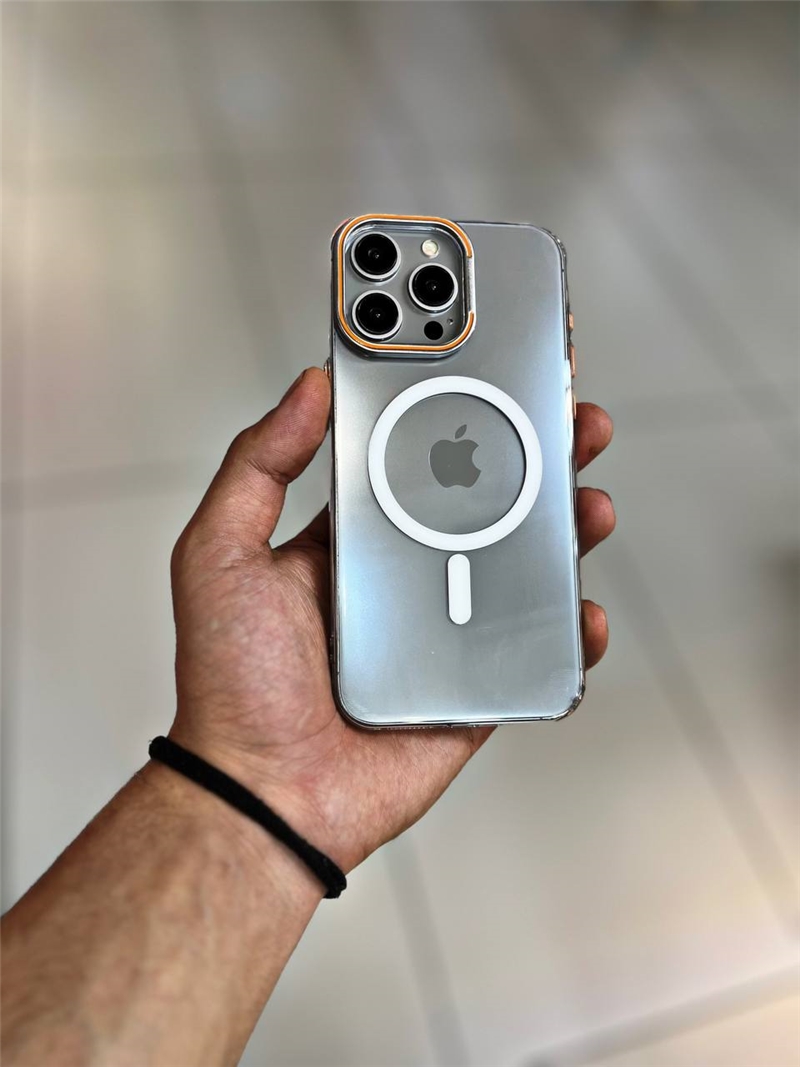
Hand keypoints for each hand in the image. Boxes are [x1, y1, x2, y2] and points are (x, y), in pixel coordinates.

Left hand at [168, 368, 614, 874]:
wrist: (264, 792)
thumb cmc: (232, 680)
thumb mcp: (220, 552)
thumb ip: (258, 465)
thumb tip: (310, 386)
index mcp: (352, 540)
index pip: (417, 461)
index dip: (460, 416)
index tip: (496, 374)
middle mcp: (405, 577)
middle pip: (487, 505)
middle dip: (536, 459)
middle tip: (569, 420)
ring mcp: (446, 631)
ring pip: (523, 569)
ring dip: (567, 530)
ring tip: (589, 501)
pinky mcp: (476, 686)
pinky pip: (536, 651)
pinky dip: (570, 631)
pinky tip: (581, 610)